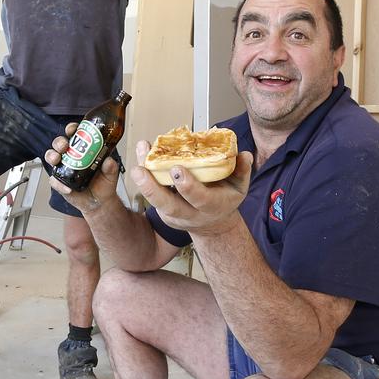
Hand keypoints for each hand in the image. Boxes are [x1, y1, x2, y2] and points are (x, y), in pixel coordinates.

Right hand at [45, 123, 120, 214]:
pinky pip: (54, 180)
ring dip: (52, 155)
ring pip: (51, 157)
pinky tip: (68, 188)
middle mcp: (70, 157)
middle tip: (64, 146)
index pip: (74, 135)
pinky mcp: (60, 182)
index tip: (72, 129)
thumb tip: (108, 161)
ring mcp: (63, 169)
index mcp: (82, 150)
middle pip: (59, 144)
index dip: (71, 129)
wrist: (100, 202)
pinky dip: (59, 184)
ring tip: (57, 160)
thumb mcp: (111, 174)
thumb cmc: (104, 183)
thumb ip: (110, 167)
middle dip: (59, 142)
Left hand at [131, 141, 251, 234]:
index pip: (198, 198)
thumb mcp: (239, 187)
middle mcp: (189, 213)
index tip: (177, 169)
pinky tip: (141, 157)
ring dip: (142, 182)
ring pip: (155, 201)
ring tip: (134, 163)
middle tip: (140, 170)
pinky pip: (151, 194)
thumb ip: (243, 171)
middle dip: (153, 189)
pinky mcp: (163, 211)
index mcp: (210, 206)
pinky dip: (144, 177)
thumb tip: (244, 154)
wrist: (213, 224)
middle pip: (168, 205)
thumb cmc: (225, 199)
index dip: (187, 186)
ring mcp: (173, 215)